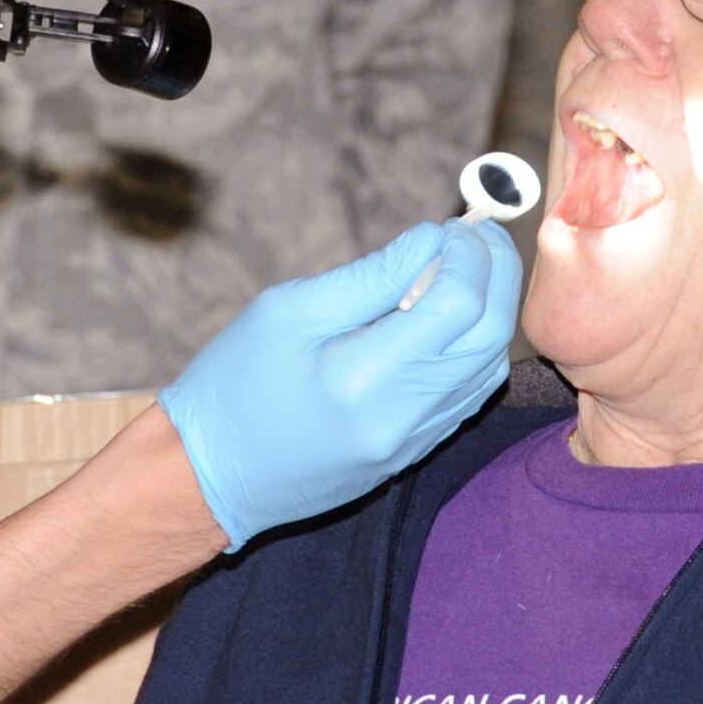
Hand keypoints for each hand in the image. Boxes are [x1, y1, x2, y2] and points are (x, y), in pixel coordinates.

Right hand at [159, 220, 520, 549]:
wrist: (207, 477)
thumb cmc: (232, 385)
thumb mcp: (286, 312)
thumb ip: (369, 277)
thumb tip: (428, 243)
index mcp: (364, 377)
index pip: (457, 305)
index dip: (467, 256)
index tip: (451, 225)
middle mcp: (400, 417)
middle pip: (487, 338)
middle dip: (495, 276)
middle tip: (477, 236)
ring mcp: (409, 443)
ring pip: (485, 371)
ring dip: (489, 313)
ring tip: (464, 270)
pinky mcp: (408, 455)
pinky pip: (464, 398)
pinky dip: (471, 350)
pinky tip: (446, 320)